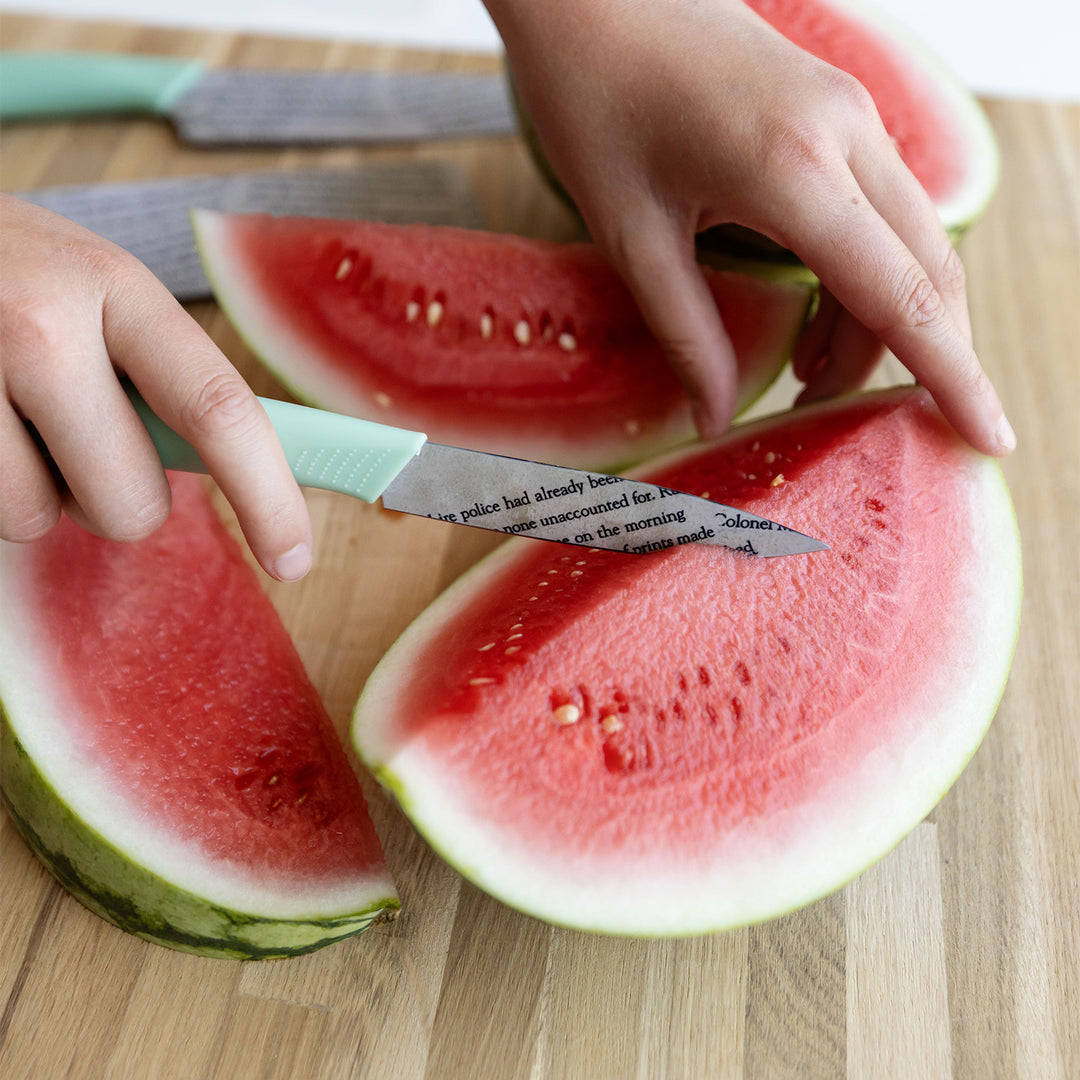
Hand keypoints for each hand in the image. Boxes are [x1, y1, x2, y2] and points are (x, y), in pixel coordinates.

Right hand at [0, 195, 313, 578]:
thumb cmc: (22, 278)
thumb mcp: (104, 293)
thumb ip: (172, 375)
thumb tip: (262, 476)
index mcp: (119, 288)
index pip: (218, 409)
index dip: (267, 497)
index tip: (294, 558)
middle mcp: (43, 325)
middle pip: (133, 499)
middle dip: (128, 502)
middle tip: (92, 445)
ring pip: (45, 519)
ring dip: (47, 495)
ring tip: (18, 421)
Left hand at [485, 0, 1014, 454]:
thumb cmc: (595, 103)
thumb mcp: (632, 238)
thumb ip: (688, 336)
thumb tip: (718, 418)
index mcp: (796, 171)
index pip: (903, 297)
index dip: (954, 376)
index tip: (990, 438)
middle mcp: (848, 135)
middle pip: (926, 274)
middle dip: (912, 360)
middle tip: (855, 420)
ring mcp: (851, 115)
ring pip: (909, 244)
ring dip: (876, 322)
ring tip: (808, 377)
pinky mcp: (837, 110)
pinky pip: (881, 210)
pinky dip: (863, 276)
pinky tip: (812, 316)